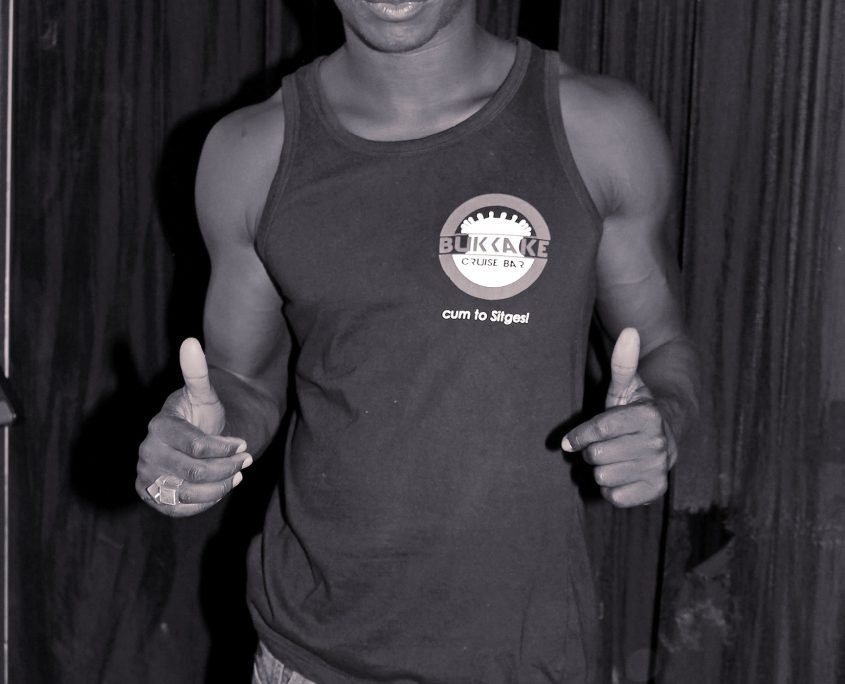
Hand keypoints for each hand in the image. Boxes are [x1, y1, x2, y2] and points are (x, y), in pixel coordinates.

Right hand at [136, 338, 251, 516]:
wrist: (189, 439)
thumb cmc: (200, 413)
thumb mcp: (203, 393)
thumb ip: (197, 372)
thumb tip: (191, 341)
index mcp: (160, 426)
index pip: (197, 447)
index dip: (225, 449)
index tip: (244, 444)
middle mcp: (147, 452)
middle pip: (194, 473)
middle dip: (226, 469)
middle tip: (245, 461)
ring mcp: (145, 476)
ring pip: (187, 494)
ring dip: (219, 488)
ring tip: (235, 476)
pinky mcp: (149, 496)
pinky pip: (178, 509)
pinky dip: (203, 503)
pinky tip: (219, 488)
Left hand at [562, 328, 673, 506]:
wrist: (664, 438)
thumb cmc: (634, 410)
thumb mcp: (625, 387)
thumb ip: (623, 363)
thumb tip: (629, 330)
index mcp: (649, 417)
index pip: (598, 431)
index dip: (578, 436)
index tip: (569, 440)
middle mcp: (659, 444)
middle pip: (596, 455)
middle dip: (593, 451)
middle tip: (604, 445)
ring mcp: (660, 470)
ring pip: (603, 477)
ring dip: (602, 469)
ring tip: (614, 458)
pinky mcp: (657, 492)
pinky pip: (615, 498)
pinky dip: (612, 489)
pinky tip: (622, 475)